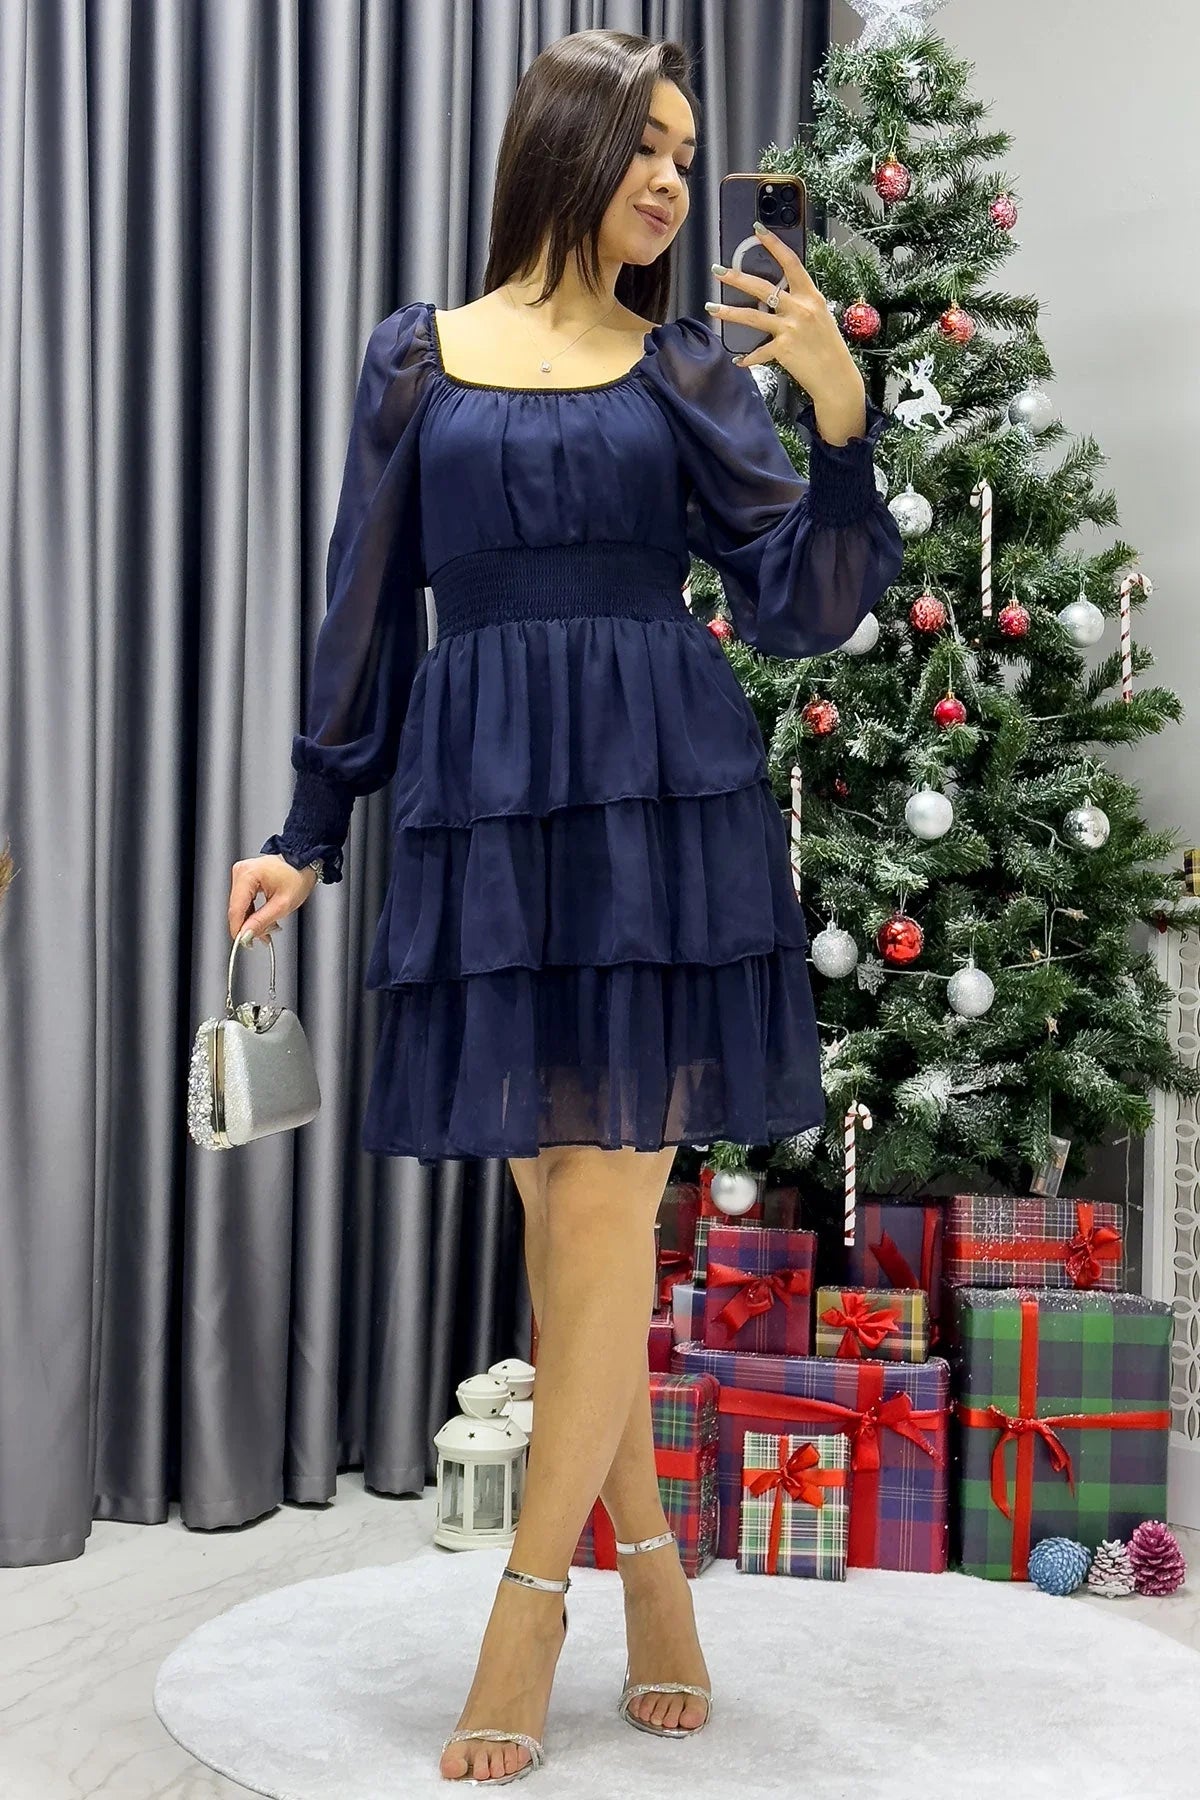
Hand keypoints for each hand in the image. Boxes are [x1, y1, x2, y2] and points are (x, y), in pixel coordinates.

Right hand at [228, 854, 317, 943]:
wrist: (305, 862)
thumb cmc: (298, 876)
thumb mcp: (282, 904)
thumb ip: (262, 921)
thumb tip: (246, 934)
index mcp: (247, 874)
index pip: (236, 909)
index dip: (239, 929)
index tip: (245, 942)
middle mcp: (241, 872)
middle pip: (237, 909)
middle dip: (249, 926)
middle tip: (264, 937)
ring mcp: (242, 874)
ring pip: (240, 907)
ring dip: (252, 920)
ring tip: (268, 928)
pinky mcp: (245, 878)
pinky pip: (244, 901)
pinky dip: (253, 912)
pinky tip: (263, 920)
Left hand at [708, 225, 864, 418]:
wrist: (836, 377)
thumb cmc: (829, 347)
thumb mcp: (820, 316)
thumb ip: (800, 303)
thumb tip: (779, 296)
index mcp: (811, 296)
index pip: (791, 263)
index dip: (774, 245)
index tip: (757, 231)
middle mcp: (800, 309)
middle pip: (764, 287)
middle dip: (737, 277)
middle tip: (718, 270)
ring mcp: (790, 329)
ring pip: (753, 316)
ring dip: (729, 312)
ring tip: (711, 308)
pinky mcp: (783, 349)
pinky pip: (758, 352)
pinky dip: (747, 358)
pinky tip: (738, 360)